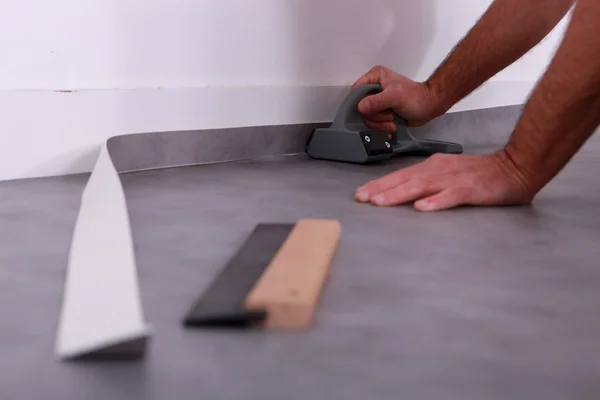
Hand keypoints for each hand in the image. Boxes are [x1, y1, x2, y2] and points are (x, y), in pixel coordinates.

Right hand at [351, 65, 445, 132]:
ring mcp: (377, 101)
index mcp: (375, 77)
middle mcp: (374, 87)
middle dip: (374, 116)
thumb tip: (360, 107)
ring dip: (379, 124)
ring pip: (367, 117)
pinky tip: (390, 127)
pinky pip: (373, 123)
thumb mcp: (395, 97)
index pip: (356, 90)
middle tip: (388, 116)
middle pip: (361, 107)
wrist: (428, 107)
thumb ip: (376, 102)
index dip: (360, 102)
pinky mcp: (381, 112)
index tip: (371, 110)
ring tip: (392, 121)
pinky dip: (381, 128)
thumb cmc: (416, 97)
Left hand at [354, 151, 534, 210]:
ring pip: (422, 186)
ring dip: (399, 194)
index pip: (401, 175)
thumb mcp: (448, 173)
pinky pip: (451, 197)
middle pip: (405, 179)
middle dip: (381, 189)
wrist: (515, 167)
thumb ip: (427, 181)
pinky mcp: (470, 190)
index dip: (380, 184)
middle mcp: (439, 170)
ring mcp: (454, 179)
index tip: (362, 193)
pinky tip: (422, 208)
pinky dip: (436, 202)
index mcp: (433, 166)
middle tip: (362, 198)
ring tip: (381, 202)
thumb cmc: (481, 174)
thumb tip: (404, 192)